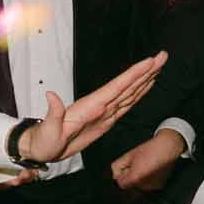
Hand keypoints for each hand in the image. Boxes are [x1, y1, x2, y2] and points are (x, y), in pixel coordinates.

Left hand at [16, 51, 165, 163]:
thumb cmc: (44, 140)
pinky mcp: (105, 120)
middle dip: (145, 71)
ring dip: (145, 79)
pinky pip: (126, 105)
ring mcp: (103, 112)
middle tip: (162, 55)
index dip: (134, 74)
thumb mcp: (48, 129)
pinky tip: (146, 87)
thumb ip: (53, 113)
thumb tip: (50, 94)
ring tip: (159, 66)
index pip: (116, 87)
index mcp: (90, 106)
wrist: (41, 148)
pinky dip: (138, 95)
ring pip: (129, 93)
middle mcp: (99, 105)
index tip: (149, 61)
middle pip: (127, 85)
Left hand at [110, 129, 186, 191]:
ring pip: (138, 185)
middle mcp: (144, 185)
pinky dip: (147, 179)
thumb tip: (115, 175)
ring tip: (145, 165)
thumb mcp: (128, 155)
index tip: (127, 166)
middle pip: (129, 185)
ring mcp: (152, 186)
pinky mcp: (159, 185)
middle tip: (137, 163)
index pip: (121, 183)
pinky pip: (147, 184)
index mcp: (135, 178)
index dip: (122, 174)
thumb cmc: (149, 149)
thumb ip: (117, 166)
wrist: (168, 147)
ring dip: (138, 178)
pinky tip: (151, 169)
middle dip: (130, 176)